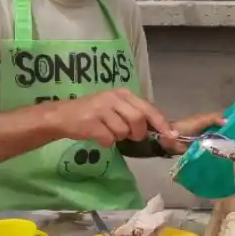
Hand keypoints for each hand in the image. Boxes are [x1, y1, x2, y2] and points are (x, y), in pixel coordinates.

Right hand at [49, 89, 173, 147]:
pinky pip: (108, 139)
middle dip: (137, 132)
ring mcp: (101, 109)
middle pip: (138, 119)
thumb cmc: (94, 113)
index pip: (148, 108)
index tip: (171, 135)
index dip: (161, 123)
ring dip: (118, 137)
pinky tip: (97, 135)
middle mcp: (113, 98)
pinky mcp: (90, 122)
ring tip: (107, 130)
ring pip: (123, 131)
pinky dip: (105, 142)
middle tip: (129, 135)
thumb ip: (135, 114)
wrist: (63, 115)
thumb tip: (160, 129)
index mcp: (123, 93)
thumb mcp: (116, 107)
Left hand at [159, 112, 226, 155]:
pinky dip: (222, 154)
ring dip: (230, 146)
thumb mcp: (200, 121)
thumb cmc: (185, 127)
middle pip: (227, 132)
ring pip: (222, 142)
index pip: (227, 119)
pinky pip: (215, 152)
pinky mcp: (206, 151)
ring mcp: (210, 141)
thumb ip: (213, 119)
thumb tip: (229, 120)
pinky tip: (231, 158)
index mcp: (211, 121)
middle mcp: (212, 130)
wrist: (171, 141)